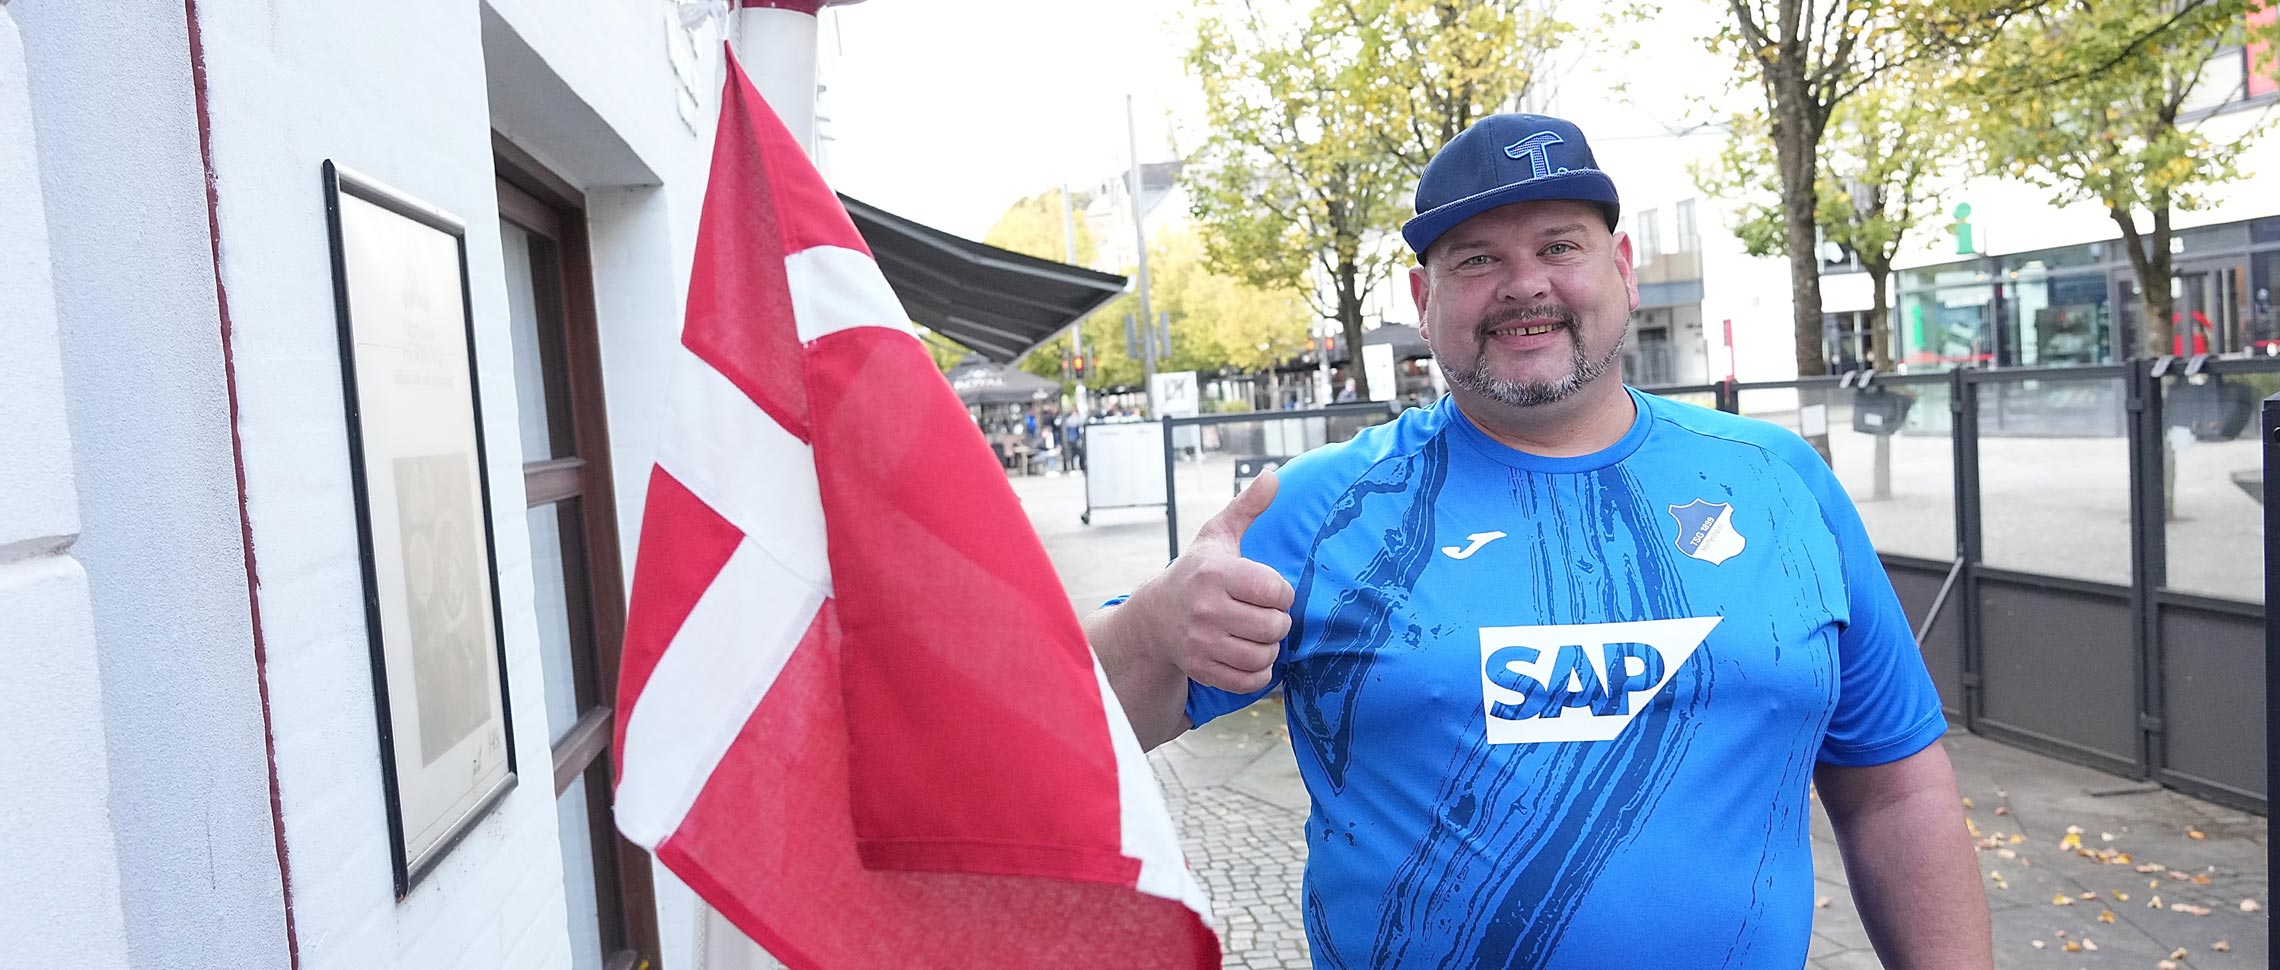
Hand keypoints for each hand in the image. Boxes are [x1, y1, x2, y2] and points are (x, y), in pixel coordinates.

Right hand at [1132, 469, 1294, 693]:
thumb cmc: (1196, 572)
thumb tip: (1273, 475)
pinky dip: (1258, 672)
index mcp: (1215, 573)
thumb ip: (1247, 507)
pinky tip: (1250, 655)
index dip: (1281, 592)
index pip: (1276, 591)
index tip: (1267, 590)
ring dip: (1269, 647)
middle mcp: (1205, 609)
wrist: (1154, 618)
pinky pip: (1250, 680)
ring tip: (1257, 634)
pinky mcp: (1200, 669)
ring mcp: (1200, 643)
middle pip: (1275, 626)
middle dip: (1277, 621)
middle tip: (1263, 614)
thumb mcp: (1217, 536)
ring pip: (1265, 656)